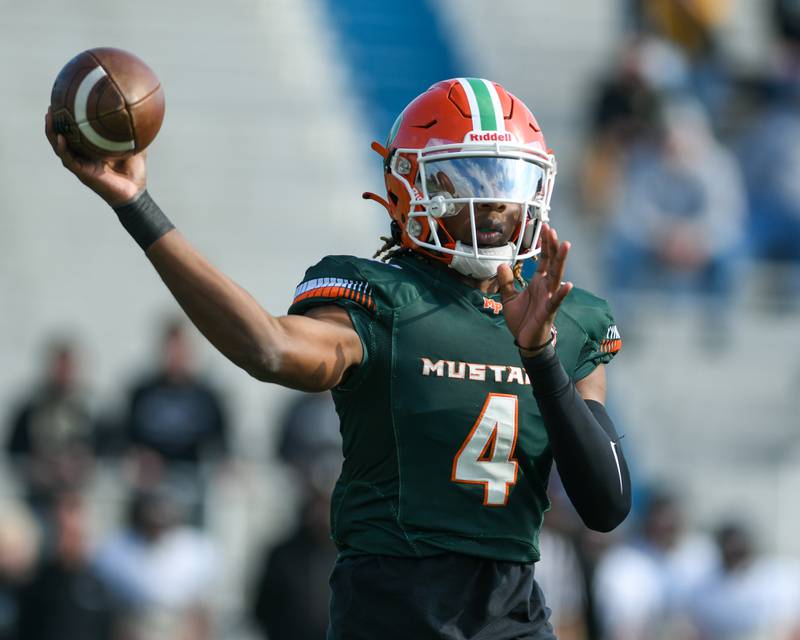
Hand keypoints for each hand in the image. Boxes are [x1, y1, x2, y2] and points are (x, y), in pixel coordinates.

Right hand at [45, 108, 146, 206]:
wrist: (135, 192)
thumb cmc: (135, 171)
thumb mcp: (135, 147)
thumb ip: (135, 132)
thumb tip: (141, 113)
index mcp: (92, 149)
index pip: (75, 132)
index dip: (68, 119)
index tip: (65, 101)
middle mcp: (83, 155)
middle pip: (62, 136)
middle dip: (54, 121)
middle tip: (51, 106)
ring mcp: (80, 164)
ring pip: (59, 146)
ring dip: (52, 132)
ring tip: (49, 117)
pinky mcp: (82, 172)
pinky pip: (68, 159)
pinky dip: (62, 148)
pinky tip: (60, 138)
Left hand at [497, 224, 572, 354]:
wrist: (525, 341)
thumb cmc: (521, 320)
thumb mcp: (508, 298)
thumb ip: (506, 282)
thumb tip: (501, 265)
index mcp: (538, 282)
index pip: (544, 259)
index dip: (545, 244)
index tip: (546, 228)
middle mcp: (546, 287)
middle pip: (552, 262)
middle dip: (553, 246)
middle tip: (552, 229)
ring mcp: (549, 298)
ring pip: (556, 276)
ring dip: (561, 261)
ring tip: (566, 245)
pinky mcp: (548, 311)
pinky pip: (555, 301)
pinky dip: (561, 293)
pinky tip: (568, 284)